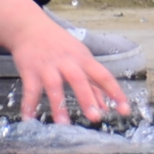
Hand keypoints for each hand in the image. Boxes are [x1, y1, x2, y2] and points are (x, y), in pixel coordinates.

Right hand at [8, 13, 131, 125]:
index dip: (115, 92)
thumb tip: (106, 107)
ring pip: (55, 86)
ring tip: (63, 125)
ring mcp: (48, 66)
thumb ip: (94, 84)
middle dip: (87, 99)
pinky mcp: (30, 71)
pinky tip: (30, 120)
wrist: (30, 28)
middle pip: (79, 80)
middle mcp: (67, 62)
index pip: (103, 75)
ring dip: (59, 105)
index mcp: (84, 60)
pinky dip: (29, 105)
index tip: (125, 109)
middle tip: (95, 118)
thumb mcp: (81, 59)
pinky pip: (30, 90)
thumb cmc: (60, 46)